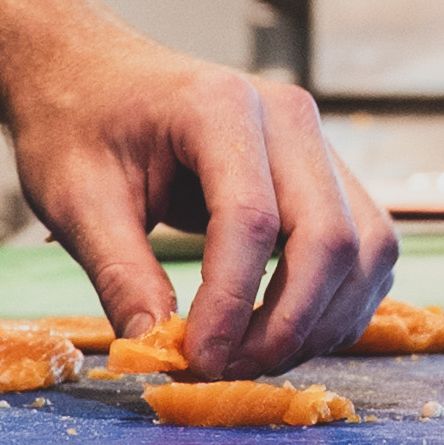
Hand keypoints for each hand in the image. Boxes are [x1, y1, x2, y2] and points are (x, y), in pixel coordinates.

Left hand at [0, 36, 397, 373]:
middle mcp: (288, 116)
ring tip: (252, 357)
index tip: (197, 360)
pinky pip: (367, 248)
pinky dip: (339, 304)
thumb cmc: (78, 124)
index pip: (251, 220)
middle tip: (228, 370)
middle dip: (288, 324)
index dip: (232, 305)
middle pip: (330, 238)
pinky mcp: (328, 175)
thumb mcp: (75, 199)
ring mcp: (318, 143)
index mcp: (220, 107)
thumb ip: (120, 275)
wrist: (92, 74)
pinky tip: (283, 332)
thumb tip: (156, 348)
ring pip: (366, 248)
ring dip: (322, 321)